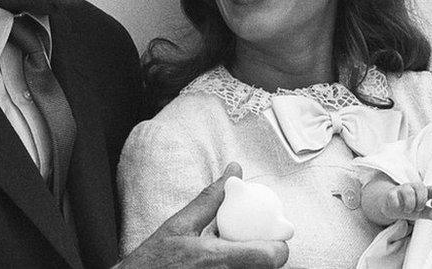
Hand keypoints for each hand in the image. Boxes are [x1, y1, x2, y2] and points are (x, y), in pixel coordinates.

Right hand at [117, 163, 287, 268]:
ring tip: (234, 250)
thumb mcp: (180, 225)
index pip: (270, 257)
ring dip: (252, 261)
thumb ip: (211, 199)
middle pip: (267, 267)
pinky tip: (221, 262)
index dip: (279, 246)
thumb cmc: (153, 263)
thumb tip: (233, 172)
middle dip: (265, 251)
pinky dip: (240, 267)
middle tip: (253, 239)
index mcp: (219, 259)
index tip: (275, 235)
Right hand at [381, 182, 431, 221]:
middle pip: (421, 187)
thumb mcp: (420, 212)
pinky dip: (396, 205)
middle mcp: (413, 188)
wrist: (391, 206)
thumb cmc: (408, 207)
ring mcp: (402, 189)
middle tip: (418, 209)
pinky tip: (398, 208)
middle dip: (421, 201)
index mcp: (424, 192)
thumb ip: (428, 213)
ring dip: (409, 204)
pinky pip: (393, 196)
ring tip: (408, 210)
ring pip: (408, 191)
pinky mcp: (391, 193)